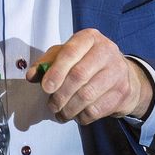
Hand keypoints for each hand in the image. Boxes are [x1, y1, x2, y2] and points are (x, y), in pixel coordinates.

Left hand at [25, 28, 152, 124]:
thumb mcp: (67, 55)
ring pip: (87, 96)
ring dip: (69, 109)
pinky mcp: (122, 92)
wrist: (122, 75)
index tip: (46, 87)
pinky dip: (82, 116)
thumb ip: (47, 63)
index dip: (56, 71)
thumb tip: (32, 75)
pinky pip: (96, 110)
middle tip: (52, 105)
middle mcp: (106, 51)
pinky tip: (76, 115)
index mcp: (89, 38)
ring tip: (61, 113)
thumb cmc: (88, 62)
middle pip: (78, 76)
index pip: (70, 52)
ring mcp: (118, 71)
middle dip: (60, 95)